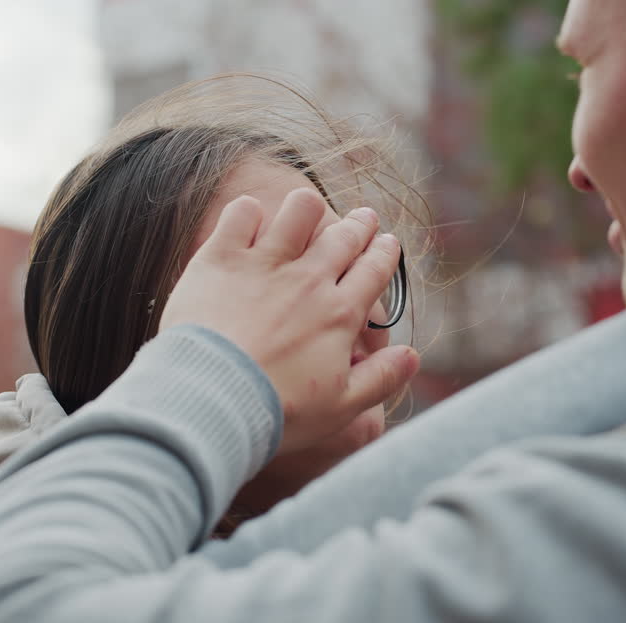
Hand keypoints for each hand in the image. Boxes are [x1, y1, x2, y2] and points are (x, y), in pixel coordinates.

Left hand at [160, 189, 419, 451]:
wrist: (213, 398)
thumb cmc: (278, 410)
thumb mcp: (341, 407)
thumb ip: (381, 378)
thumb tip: (413, 356)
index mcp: (340, 314)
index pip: (374, 270)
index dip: (384, 253)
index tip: (387, 243)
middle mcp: (309, 280)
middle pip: (345, 237)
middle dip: (360, 224)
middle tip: (364, 218)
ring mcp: (265, 263)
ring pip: (300, 211)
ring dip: (308, 208)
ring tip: (308, 208)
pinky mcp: (222, 257)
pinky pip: (242, 213)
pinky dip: (249, 212)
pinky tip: (251, 219)